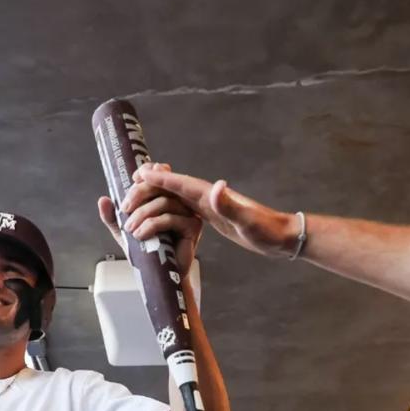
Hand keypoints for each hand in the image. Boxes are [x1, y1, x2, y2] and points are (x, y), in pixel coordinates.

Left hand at [98, 162, 206, 280]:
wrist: (160, 275)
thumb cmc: (147, 252)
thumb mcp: (124, 232)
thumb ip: (113, 217)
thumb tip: (103, 200)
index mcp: (166, 197)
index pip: (159, 175)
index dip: (147, 172)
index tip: (132, 179)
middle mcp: (180, 201)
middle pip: (160, 185)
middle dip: (138, 194)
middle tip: (124, 209)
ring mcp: (189, 213)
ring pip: (164, 202)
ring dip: (142, 214)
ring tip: (131, 229)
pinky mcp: (193, 226)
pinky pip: (170, 219)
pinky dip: (151, 225)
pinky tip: (141, 235)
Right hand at [117, 164, 299, 260]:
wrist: (281, 236)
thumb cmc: (266, 230)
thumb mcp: (247, 220)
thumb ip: (230, 204)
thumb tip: (216, 186)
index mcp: (211, 197)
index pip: (180, 184)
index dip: (159, 178)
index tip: (139, 173)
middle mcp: (208, 197)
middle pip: (173, 187)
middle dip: (151, 184)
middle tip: (128, 184)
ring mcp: (209, 206)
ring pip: (175, 196)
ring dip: (155, 194)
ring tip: (135, 193)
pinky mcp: (210, 217)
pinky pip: (182, 208)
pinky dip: (167, 205)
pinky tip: (159, 209)